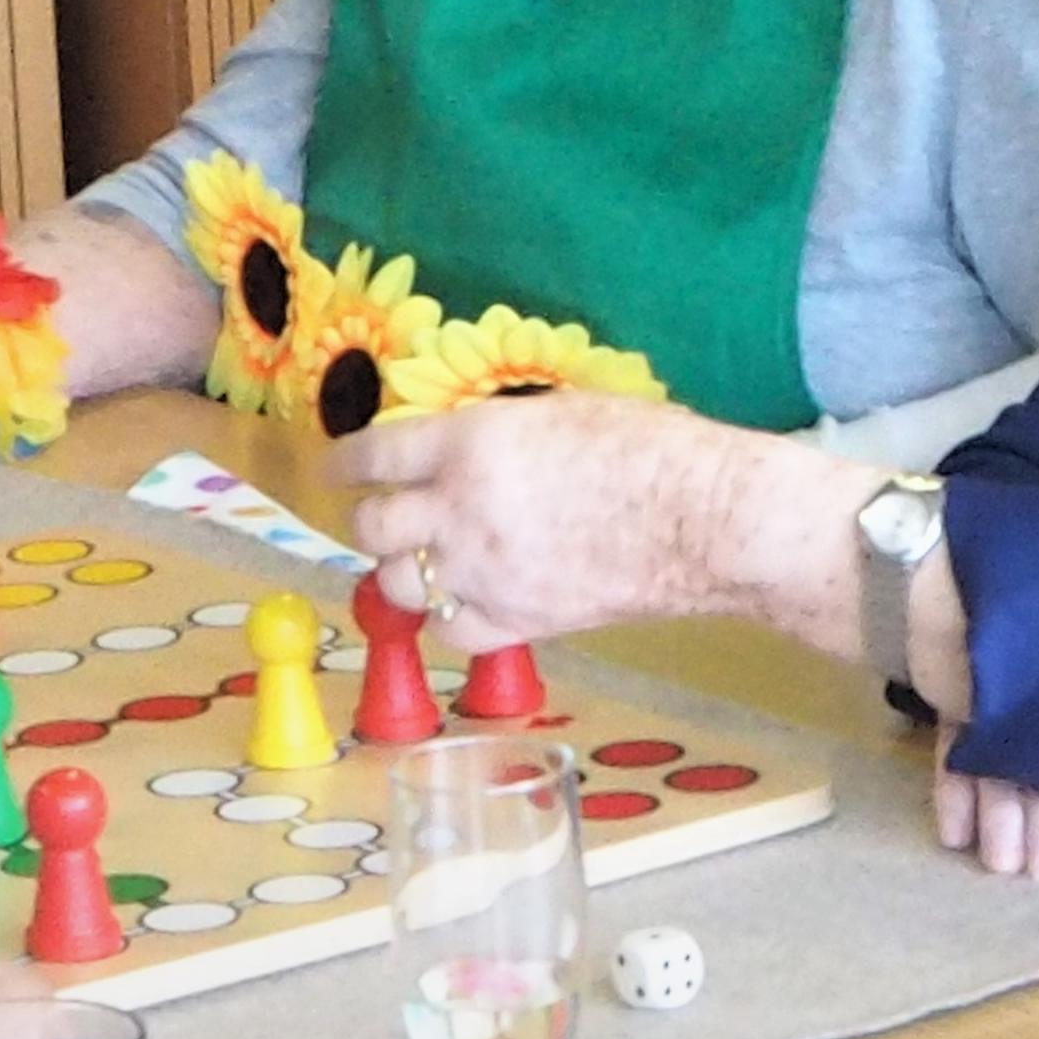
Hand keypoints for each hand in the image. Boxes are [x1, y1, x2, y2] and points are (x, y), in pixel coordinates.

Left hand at [339, 391, 766, 646]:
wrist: (702, 519)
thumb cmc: (648, 446)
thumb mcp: (560, 410)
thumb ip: (495, 431)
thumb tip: (462, 445)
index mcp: (469, 444)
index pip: (374, 456)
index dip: (346, 464)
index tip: (336, 470)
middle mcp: (459, 510)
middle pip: (373, 526)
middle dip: (372, 519)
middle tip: (386, 516)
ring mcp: (483, 573)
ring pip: (400, 582)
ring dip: (404, 569)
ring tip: (424, 560)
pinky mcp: (517, 621)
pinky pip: (451, 629)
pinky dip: (450, 616)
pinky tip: (468, 600)